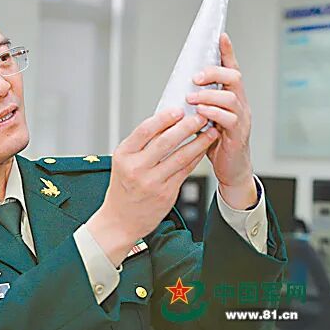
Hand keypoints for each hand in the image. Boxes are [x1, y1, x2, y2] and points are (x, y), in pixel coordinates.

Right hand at [87, 109, 218, 265]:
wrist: (120, 220)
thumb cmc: (123, 188)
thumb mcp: (123, 162)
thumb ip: (141, 144)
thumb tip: (165, 122)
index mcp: (123, 155)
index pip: (145, 130)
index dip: (164, 118)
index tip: (178, 109)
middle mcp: (136, 168)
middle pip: (166, 141)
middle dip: (187, 126)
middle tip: (200, 116)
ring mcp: (151, 182)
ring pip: (180, 156)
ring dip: (198, 141)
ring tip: (209, 131)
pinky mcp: (166, 193)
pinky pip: (185, 170)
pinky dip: (196, 158)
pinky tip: (203, 149)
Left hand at [185, 33, 255, 208]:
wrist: (231, 170)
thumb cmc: (215, 142)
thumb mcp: (204, 118)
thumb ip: (197, 103)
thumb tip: (179, 88)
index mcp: (231, 97)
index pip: (231, 69)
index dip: (227, 53)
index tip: (221, 36)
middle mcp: (240, 104)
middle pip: (234, 77)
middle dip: (214, 73)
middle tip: (195, 77)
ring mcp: (242, 118)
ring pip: (231, 98)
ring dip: (209, 95)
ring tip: (191, 98)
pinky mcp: (238, 135)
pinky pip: (229, 119)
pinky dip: (213, 114)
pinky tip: (201, 115)